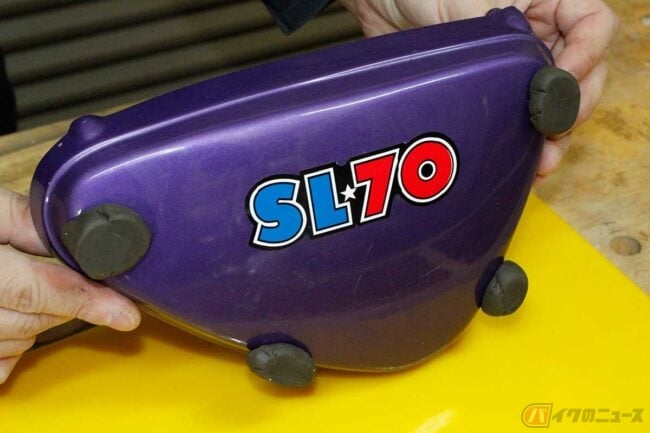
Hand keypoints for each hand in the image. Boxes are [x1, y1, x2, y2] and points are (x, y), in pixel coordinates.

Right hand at [0, 187, 140, 383]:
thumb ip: (27, 222)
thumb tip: (78, 236)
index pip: (43, 291)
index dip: (90, 302)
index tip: (126, 315)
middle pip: (37, 319)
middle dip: (65, 301)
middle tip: (59, 276)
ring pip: (18, 343)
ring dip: (35, 322)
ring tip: (18, 288)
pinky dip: (8, 349)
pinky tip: (6, 323)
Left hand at [339, 0, 618, 182]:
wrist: (379, 2)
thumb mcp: (466, 4)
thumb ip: (504, 38)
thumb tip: (530, 83)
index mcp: (544, 1)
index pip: (593, 25)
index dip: (587, 55)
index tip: (560, 83)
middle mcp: (540, 33)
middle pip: (582, 72)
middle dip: (571, 107)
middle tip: (552, 134)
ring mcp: (517, 65)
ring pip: (554, 102)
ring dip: (552, 134)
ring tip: (541, 161)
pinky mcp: (493, 91)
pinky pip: (520, 117)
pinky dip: (524, 141)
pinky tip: (520, 162)